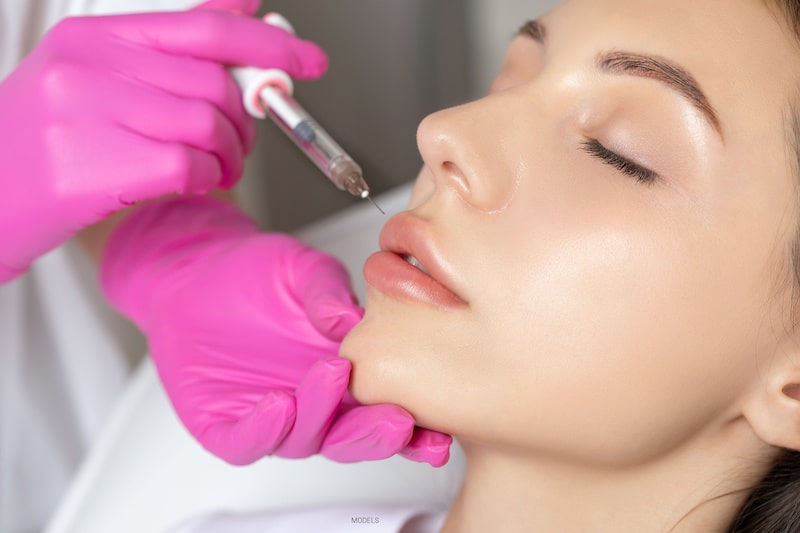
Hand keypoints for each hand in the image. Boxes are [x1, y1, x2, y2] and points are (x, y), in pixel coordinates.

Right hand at [0, 0, 325, 281]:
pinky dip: (205, 177)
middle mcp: (87, 65)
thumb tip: (243, 18)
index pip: (203, 27)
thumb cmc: (46, 146)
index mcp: (94, 38)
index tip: (307, 59)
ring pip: (207, 122)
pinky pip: (186, 164)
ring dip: (230, 155)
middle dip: (247, 119)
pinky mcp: (88, 167)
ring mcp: (84, 114)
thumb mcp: (96, 82)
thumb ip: (167, 56)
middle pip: (214, 81)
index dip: (267, 42)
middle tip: (239, 144)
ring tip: (215, 169)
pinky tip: (192, 182)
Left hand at [100, 196, 451, 466]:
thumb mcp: (304, 269)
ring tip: (331, 377)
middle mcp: (315, 405)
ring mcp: (272, 419)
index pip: (387, 411)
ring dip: (322, 418)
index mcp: (348, 376)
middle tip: (396, 418)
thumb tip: (352, 319)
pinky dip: (262, 430)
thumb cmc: (257, 275)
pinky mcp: (225, 426)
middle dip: (376, 435)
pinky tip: (277, 407)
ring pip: (306, 440)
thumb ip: (329, 292)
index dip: (418, 429)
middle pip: (353, 439)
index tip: (441, 430)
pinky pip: (245, 441)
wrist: (196, 273)